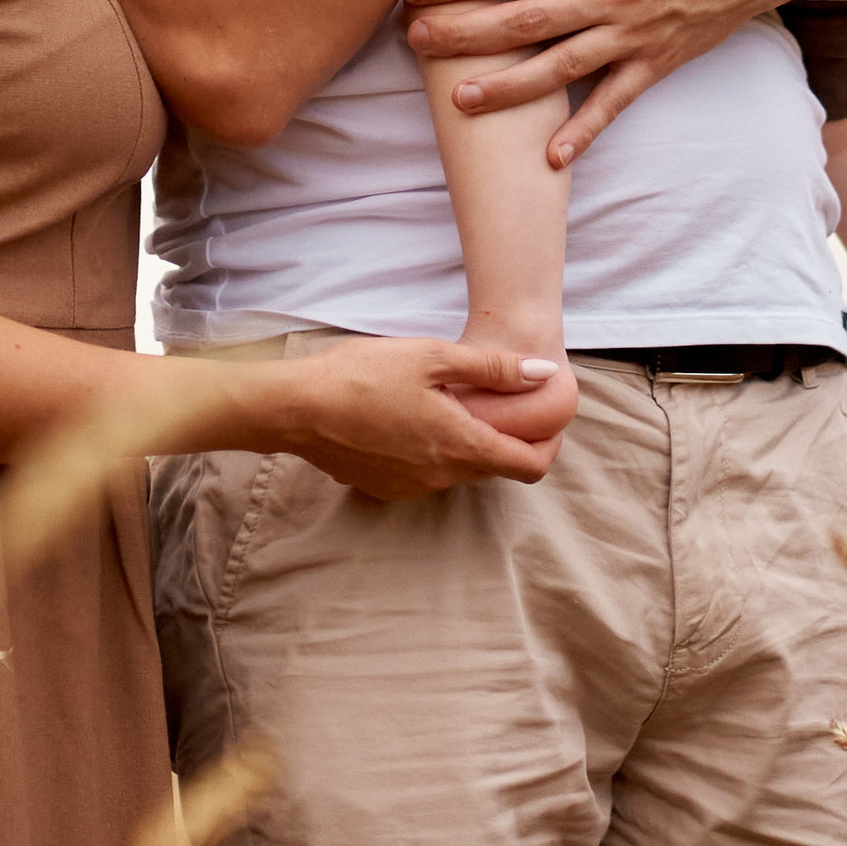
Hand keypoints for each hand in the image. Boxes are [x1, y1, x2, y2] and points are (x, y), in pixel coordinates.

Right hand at [280, 336, 571, 495]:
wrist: (298, 408)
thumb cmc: (364, 375)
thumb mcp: (433, 357)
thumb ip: (493, 368)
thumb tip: (543, 374)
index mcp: (461, 445)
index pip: (528, 466)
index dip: (547, 445)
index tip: (546, 421)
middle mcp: (441, 477)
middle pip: (494, 466)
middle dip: (504, 437)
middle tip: (496, 398)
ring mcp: (411, 488)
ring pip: (458, 469)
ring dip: (464, 442)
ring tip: (448, 402)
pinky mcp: (385, 488)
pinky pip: (425, 473)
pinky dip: (431, 450)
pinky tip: (411, 417)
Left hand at [401, 0, 843, 166]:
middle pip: (523, 20)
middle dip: (463, 33)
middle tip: (412, 40)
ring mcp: (637, 32)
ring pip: (561, 67)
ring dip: (508, 88)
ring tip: (460, 100)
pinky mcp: (661, 59)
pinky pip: (617, 101)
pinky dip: (586, 130)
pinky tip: (552, 156)